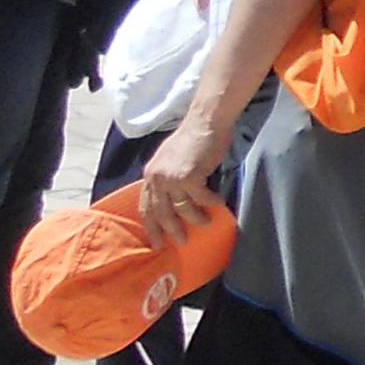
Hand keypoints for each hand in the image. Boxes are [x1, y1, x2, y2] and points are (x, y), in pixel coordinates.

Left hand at [139, 109, 228, 248]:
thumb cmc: (192, 138)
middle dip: (169, 231)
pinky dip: (211, 203)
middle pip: (160, 213)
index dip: (150, 226)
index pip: (145, 206)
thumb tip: (174, 195)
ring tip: (205, 223)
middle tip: (180, 242)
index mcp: (150, 174)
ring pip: (181, 208)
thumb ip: (168, 176)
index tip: (155, 241)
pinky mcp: (189, 177)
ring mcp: (171, 178)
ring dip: (195, 218)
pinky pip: (201, 198)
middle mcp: (156, 178)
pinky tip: (219, 205)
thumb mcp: (170, 159)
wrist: (205, 122)